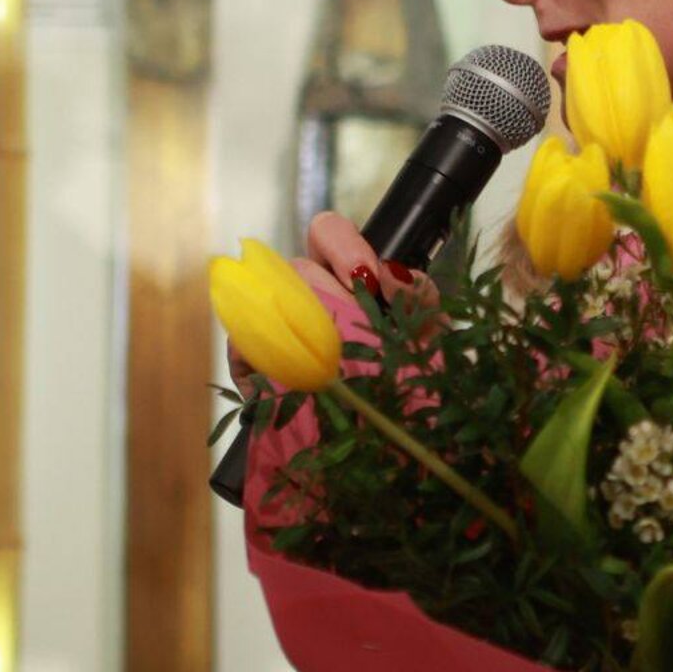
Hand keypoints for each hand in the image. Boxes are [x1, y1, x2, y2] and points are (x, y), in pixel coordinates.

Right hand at [222, 209, 435, 394]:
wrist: (389, 438)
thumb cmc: (411, 382)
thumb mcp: (430, 340)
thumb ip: (422, 297)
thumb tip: (392, 271)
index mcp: (347, 278)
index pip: (327, 233)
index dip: (341, 246)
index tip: (364, 277)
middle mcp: (309, 295)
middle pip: (298, 268)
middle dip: (329, 299)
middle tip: (354, 336)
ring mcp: (276, 327)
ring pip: (267, 302)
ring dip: (301, 332)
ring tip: (329, 366)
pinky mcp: (253, 364)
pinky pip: (242, 346)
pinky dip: (261, 361)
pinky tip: (293, 383)